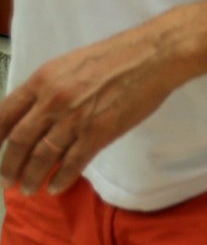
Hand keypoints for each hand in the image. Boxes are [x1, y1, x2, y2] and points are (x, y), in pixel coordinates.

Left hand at [0, 24, 190, 194]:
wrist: (153, 56)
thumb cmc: (115, 56)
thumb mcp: (69, 64)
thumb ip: (47, 88)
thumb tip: (32, 115)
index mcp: (42, 80)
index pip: (4, 116)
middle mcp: (53, 100)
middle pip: (20, 142)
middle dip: (9, 166)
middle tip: (5, 180)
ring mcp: (76, 118)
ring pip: (43, 156)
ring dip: (32, 177)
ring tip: (28, 188)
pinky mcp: (99, 132)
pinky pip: (73, 162)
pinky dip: (62, 178)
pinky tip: (56, 186)